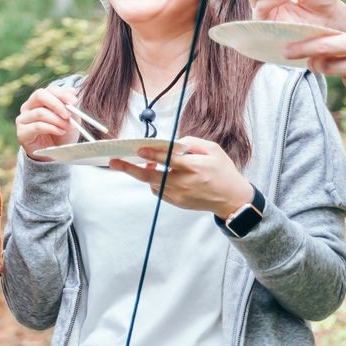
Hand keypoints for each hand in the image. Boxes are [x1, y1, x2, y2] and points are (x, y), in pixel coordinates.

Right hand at [16, 85, 84, 158]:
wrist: (53, 153)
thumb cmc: (61, 133)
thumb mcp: (70, 119)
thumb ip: (70, 106)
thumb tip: (72, 90)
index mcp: (41, 99)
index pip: (50, 89)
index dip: (63, 94)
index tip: (74, 102)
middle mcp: (29, 106)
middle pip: (40, 95)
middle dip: (56, 104)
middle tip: (68, 114)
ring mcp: (23, 118)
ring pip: (40, 113)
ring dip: (57, 120)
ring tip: (68, 127)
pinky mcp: (21, 132)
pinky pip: (37, 126)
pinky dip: (51, 128)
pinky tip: (60, 132)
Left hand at [107, 137, 254, 215]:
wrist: (232, 199)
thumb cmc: (223, 171)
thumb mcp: (213, 150)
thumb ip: (192, 143)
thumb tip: (172, 142)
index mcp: (194, 167)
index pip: (167, 160)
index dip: (151, 155)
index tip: (138, 149)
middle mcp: (184, 183)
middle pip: (150, 176)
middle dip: (129, 169)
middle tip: (114, 162)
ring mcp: (179, 195)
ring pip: (152, 183)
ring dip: (143, 173)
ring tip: (143, 163)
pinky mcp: (177, 202)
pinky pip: (158, 191)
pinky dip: (154, 182)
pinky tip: (157, 173)